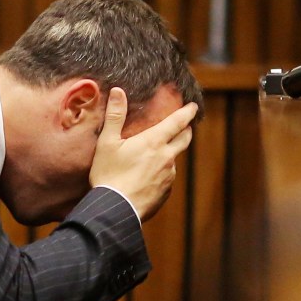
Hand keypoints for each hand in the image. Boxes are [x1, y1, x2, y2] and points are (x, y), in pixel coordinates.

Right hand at [89, 87, 197, 221]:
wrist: (115, 210)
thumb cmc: (109, 176)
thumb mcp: (107, 144)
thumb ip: (115, 116)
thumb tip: (117, 91)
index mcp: (154, 141)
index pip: (178, 121)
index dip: (187, 112)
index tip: (193, 107)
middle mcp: (167, 157)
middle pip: (185, 140)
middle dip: (186, 131)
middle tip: (184, 127)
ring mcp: (168, 176)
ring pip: (173, 161)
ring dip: (169, 156)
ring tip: (155, 159)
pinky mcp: (165, 193)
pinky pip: (166, 180)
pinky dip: (161, 176)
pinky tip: (147, 180)